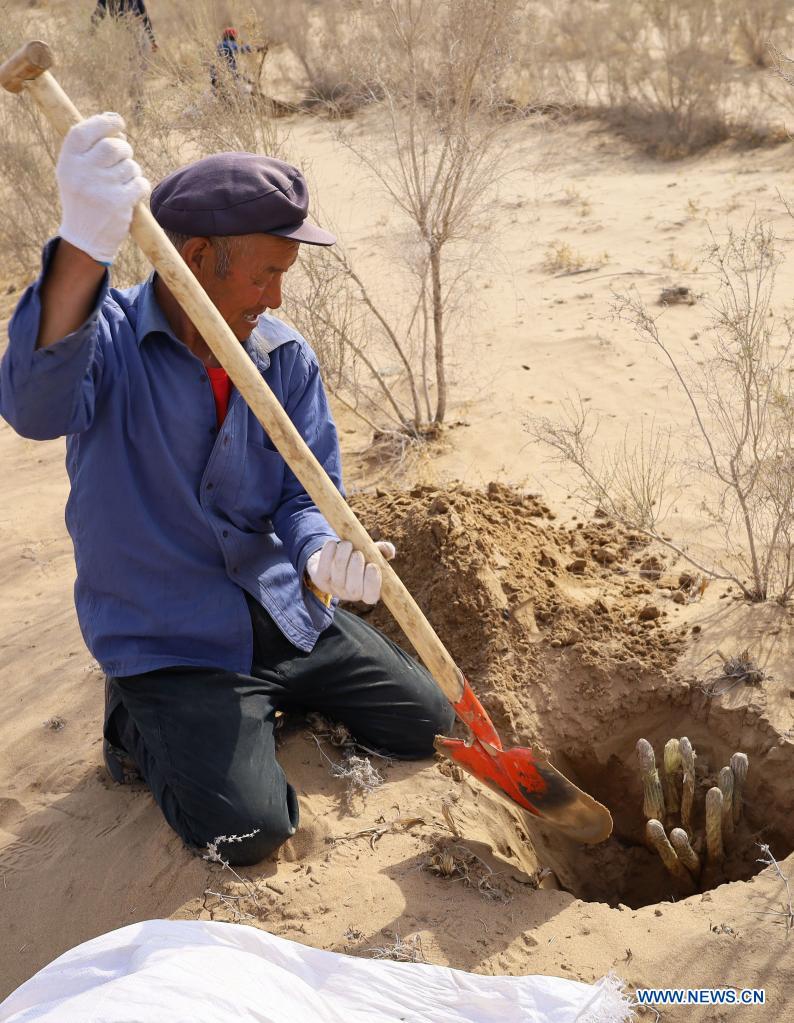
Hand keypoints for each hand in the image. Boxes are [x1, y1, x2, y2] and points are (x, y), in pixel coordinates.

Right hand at [56, 112, 149, 264]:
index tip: (118, 123)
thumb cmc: (83, 200)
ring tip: (123, 183)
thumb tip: (114, 119)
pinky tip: (132, 195)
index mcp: (68, 162)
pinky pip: (140, 183)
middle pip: (114, 146)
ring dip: (133, 172)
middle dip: (125, 150)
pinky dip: (141, 187)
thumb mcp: (74, 172)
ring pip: (130, 165)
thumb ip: (89, 147)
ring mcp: (100, 187)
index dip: (104, 122)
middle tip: (124, 159)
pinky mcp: (118, 202)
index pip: (85, 130)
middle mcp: (82, 172)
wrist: (84, 239)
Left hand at [306, 539, 395, 604]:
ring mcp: (334, 588)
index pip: (371, 596)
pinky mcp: (320, 579)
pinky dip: (328, 554)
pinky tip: (333, 543)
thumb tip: (389, 551)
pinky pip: (324, 568)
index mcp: (367, 591)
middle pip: (353, 588)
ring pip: (338, 575)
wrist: (332, 558)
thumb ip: (382, 552)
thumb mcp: (372, 554)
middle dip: (356, 568)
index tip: (373, 566)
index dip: (373, 583)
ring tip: (347, 544)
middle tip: (357, 553)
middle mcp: (350, 594)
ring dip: (343, 556)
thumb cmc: (358, 558)